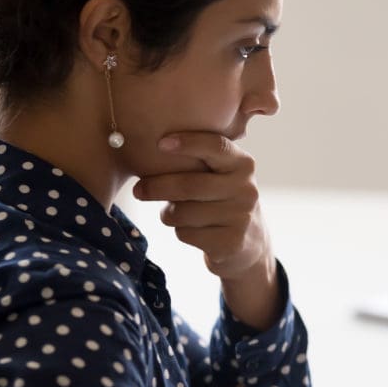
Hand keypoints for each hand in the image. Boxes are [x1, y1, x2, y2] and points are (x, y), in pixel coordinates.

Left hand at [133, 132, 271, 281]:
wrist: (249, 241)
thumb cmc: (221, 198)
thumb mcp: (221, 174)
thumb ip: (199, 161)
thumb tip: (148, 151)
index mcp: (243, 165)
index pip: (216, 146)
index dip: (188, 143)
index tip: (160, 143)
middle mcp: (246, 189)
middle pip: (189, 185)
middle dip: (157, 187)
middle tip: (138, 190)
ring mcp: (241, 218)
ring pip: (183, 213)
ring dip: (169, 214)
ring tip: (175, 212)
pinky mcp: (230, 243)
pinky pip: (187, 234)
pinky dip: (181, 232)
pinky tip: (192, 230)